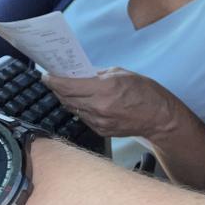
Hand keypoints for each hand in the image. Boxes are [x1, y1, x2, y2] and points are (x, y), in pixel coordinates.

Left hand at [42, 68, 183, 139]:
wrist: (158, 117)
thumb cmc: (144, 91)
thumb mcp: (121, 73)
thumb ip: (97, 74)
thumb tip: (79, 73)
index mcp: (103, 89)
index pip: (68, 86)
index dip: (53, 80)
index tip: (46, 75)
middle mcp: (98, 108)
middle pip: (66, 98)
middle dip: (57, 88)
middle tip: (53, 79)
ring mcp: (98, 122)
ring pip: (72, 108)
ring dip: (66, 98)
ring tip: (65, 89)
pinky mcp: (100, 131)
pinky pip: (82, 117)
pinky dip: (79, 108)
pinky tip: (81, 101)